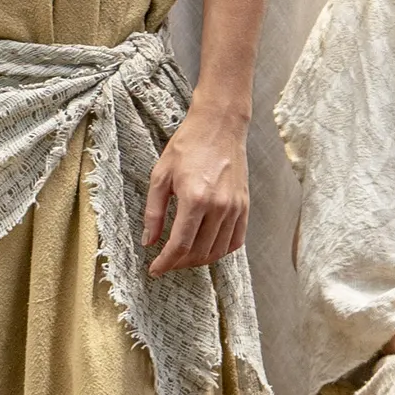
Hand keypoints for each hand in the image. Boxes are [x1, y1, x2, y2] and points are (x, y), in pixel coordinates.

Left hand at [140, 107, 248, 274]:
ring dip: (199, 260)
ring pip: (218, 251)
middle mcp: (219, 207)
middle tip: (166, 262)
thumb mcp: (160, 176)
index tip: (155, 270)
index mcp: (195, 199)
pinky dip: (221, 251)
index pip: (180, 245)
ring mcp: (235, 207)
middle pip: (199, 252)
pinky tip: (207, 248)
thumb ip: (153, 212)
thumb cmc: (188, 145)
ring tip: (184, 257)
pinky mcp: (244, 205)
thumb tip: (149, 241)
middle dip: (179, 263)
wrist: (219, 125)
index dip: (165, 262)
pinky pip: (236, 240)